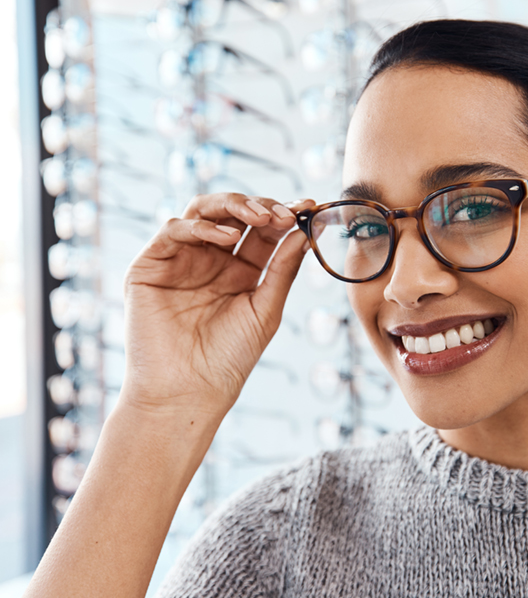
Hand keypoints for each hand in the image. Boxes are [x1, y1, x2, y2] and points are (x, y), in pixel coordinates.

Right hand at [121, 192, 312, 419]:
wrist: (189, 391)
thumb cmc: (230, 358)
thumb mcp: (266, 309)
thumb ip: (282, 269)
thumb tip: (304, 231)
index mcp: (240, 271)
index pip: (263, 231)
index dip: (284, 215)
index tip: (309, 206)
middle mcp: (210, 260)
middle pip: (234, 214)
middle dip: (261, 206)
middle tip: (285, 213)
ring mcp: (180, 260)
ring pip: (203, 211)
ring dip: (234, 206)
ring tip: (261, 217)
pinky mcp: (150, 266)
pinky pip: (173, 230)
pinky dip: (201, 227)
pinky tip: (227, 238)